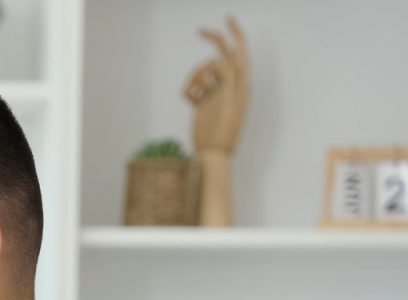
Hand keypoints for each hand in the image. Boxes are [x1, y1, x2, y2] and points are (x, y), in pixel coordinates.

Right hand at [184, 16, 247, 153]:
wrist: (212, 152)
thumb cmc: (224, 128)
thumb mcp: (230, 98)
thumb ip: (227, 74)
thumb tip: (218, 61)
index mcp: (241, 81)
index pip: (240, 50)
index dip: (236, 33)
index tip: (227, 18)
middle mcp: (230, 83)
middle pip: (221, 55)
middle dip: (212, 43)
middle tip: (199, 30)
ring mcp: (215, 92)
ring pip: (202, 71)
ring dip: (195, 78)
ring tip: (196, 94)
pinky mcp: (203, 101)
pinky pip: (192, 87)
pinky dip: (188, 91)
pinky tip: (191, 102)